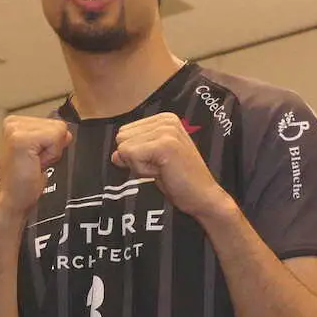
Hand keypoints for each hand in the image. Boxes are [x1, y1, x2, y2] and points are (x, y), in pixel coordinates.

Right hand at [0, 116, 71, 216]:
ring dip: (51, 153)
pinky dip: (50, 156)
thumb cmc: (25, 181)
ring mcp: (15, 129)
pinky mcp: (20, 139)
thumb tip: (67, 133)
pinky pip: (54, 139)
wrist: (13, 201)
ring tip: (34, 164)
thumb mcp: (43, 152)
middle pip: (57, 125)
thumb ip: (55, 138)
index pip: (54, 123)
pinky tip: (36, 164)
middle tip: (35, 163)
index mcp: (16, 123)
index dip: (52, 145)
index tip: (36, 158)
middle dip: (52, 148)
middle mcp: (13, 122)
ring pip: (57, 131)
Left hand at [112, 113, 228, 219]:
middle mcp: (165, 120)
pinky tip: (161, 173)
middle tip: (160, 167)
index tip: (158, 162)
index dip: (135, 154)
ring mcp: (166, 131)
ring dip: (139, 166)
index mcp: (163, 119)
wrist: (202, 197)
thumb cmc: (179, 180)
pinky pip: (131, 156)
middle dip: (135, 159)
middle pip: (122, 138)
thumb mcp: (152, 160)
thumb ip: (134, 151)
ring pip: (124, 148)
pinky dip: (142, 171)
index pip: (124, 133)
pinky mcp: (164, 144)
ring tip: (162, 170)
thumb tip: (114, 155)